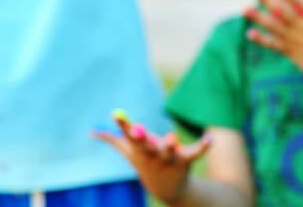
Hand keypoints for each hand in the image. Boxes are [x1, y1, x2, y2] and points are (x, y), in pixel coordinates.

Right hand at [93, 109, 211, 204]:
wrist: (167, 188)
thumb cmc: (147, 163)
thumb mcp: (130, 151)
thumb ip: (113, 139)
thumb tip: (92, 131)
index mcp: (140, 150)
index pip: (128, 137)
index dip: (123, 125)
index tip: (116, 114)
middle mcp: (153, 155)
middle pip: (147, 146)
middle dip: (143, 139)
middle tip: (139, 130)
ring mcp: (169, 159)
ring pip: (169, 151)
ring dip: (169, 145)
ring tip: (170, 137)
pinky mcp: (186, 160)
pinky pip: (195, 153)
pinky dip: (203, 147)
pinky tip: (210, 138)